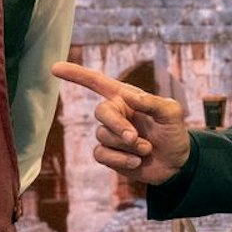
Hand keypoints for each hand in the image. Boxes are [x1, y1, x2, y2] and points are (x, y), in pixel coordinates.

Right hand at [52, 61, 192, 184]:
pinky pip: (101, 155)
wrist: (177, 164)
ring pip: (103, 136)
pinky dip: (121, 160)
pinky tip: (137, 162)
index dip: (76, 74)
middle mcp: (115, 114)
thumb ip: (152, 103)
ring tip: (147, 149)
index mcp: (127, 98)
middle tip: (135, 138)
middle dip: (117, 126)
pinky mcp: (108, 155)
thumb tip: (128, 96)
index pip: (97, 82)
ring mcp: (110, 135)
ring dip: (128, 146)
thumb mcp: (172, 114)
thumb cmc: (174, 134)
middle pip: (101, 112)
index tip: (55, 68)